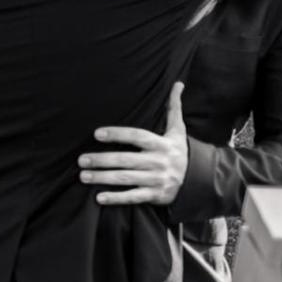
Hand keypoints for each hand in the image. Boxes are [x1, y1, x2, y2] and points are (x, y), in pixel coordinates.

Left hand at [78, 82, 187, 204]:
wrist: (200, 179)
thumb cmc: (180, 151)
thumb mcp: (178, 130)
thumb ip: (174, 107)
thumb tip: (178, 83)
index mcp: (162, 144)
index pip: (137, 137)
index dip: (117, 134)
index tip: (97, 133)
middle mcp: (158, 162)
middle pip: (126, 160)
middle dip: (102, 160)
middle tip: (81, 160)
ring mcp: (157, 180)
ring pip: (126, 179)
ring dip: (103, 178)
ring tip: (83, 176)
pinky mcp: (156, 195)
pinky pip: (133, 197)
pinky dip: (116, 198)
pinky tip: (99, 197)